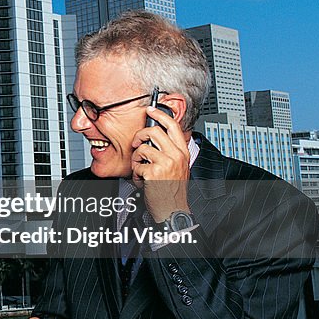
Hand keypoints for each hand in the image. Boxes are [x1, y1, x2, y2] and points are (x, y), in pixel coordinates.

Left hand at [130, 105, 190, 221]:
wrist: (173, 209)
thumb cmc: (173, 189)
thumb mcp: (178, 167)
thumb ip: (170, 151)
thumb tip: (154, 137)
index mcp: (182, 152)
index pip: (173, 126)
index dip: (160, 115)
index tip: (150, 110)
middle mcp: (176, 155)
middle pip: (154, 132)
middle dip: (139, 136)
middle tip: (136, 144)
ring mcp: (166, 163)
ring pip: (142, 148)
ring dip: (136, 159)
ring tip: (141, 169)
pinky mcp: (154, 172)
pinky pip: (137, 165)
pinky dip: (136, 174)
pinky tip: (142, 181)